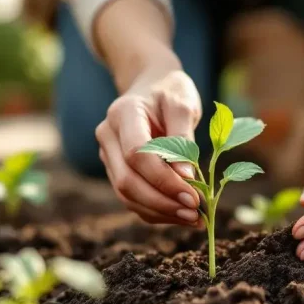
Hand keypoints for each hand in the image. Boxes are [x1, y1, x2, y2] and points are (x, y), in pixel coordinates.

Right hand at [96, 62, 201, 224]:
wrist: (151, 85)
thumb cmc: (170, 92)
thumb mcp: (183, 104)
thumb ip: (183, 139)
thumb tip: (185, 178)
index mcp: (122, 113)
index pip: (136, 154)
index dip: (163, 179)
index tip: (193, 195)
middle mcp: (108, 135)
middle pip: (127, 180)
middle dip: (162, 201)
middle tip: (195, 212)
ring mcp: (107, 155)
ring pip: (126, 195)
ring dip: (160, 211)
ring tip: (193, 218)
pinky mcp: (116, 170)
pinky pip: (132, 198)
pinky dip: (156, 211)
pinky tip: (181, 215)